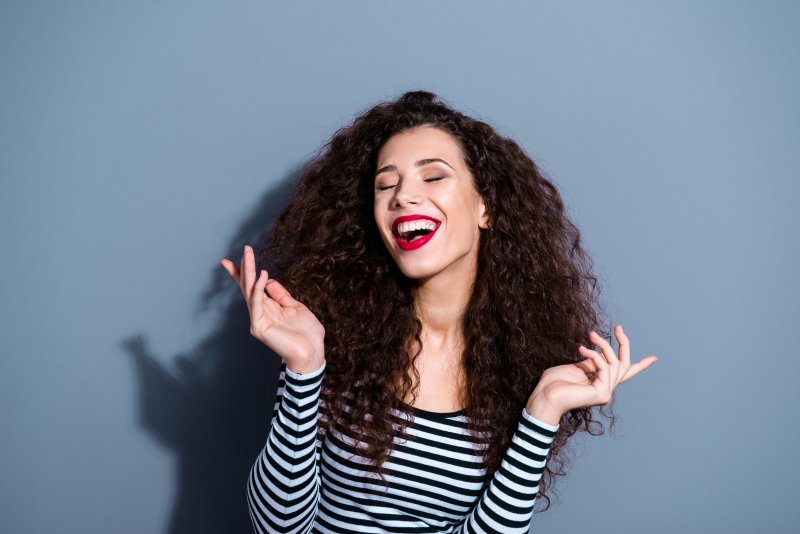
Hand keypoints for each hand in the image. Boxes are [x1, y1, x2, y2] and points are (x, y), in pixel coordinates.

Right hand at [220, 245, 325, 372]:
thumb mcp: (295, 306)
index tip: (237, 258)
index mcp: (268, 308)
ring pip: (250, 291)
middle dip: (245, 266)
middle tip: (245, 248)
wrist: (312, 352)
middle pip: (248, 286)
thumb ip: (280, 294)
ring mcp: (258, 320)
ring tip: (248, 254)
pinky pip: (257, 304)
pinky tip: (262, 275)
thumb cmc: (306, 333)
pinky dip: (259, 289)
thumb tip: (268, 280)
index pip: (253, 287)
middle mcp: (260, 313)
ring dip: (249, 271)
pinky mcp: (259, 327)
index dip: (244, 273)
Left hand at [526, 325, 657, 425]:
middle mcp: (606, 388)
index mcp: (600, 382)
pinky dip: (594, 355)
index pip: (625, 373)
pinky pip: (604, 367)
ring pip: (614, 362)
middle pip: (625, 364)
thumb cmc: (554, 383)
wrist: (545, 396)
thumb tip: (599, 353)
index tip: (655, 358)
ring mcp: (605, 392)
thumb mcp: (576, 367)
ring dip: (603, 345)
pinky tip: (582, 349)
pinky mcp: (602, 393)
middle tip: (619, 327)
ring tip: (591, 334)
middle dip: (624, 344)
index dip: (641, 365)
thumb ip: (591, 362)